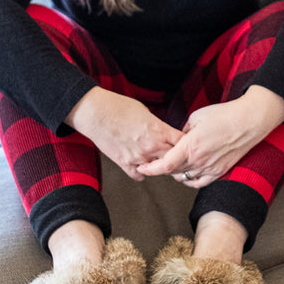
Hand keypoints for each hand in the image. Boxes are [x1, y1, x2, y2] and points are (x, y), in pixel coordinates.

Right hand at [66, 87, 184, 181]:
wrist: (96, 113)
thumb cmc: (119, 107)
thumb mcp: (146, 112)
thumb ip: (158, 126)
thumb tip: (163, 131)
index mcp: (160, 131)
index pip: (184, 143)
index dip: (187, 144)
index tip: (186, 145)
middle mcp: (152, 146)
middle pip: (175, 159)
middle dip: (178, 159)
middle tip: (177, 158)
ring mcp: (139, 157)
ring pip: (159, 170)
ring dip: (160, 167)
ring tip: (160, 163)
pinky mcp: (124, 163)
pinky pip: (139, 176)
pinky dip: (141, 173)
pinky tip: (142, 168)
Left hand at [136, 86, 283, 187]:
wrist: (250, 121)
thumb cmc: (225, 115)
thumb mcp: (197, 116)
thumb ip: (182, 131)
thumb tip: (177, 139)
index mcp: (191, 145)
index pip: (165, 165)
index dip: (151, 169)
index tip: (143, 167)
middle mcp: (200, 160)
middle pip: (173, 171)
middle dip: (163, 166)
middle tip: (159, 159)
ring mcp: (211, 167)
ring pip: (184, 178)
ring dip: (177, 172)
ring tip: (176, 162)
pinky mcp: (220, 171)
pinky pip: (199, 182)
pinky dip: (190, 180)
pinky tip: (188, 173)